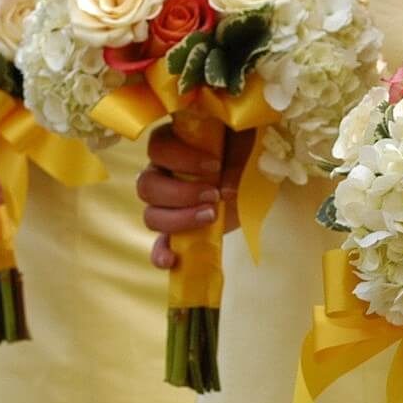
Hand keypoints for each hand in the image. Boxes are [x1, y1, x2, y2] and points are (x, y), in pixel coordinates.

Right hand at [138, 123, 250, 269]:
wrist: (254, 169)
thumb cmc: (244, 148)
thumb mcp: (240, 142)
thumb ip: (231, 155)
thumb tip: (224, 187)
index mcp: (172, 144)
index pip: (158, 148)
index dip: (182, 158)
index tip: (215, 165)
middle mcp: (161, 173)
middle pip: (147, 186)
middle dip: (181, 193)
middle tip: (213, 195)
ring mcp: (166, 203)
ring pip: (151, 215)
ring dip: (179, 220)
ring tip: (211, 216)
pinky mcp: (178, 228)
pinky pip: (159, 243)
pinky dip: (161, 253)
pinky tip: (171, 260)